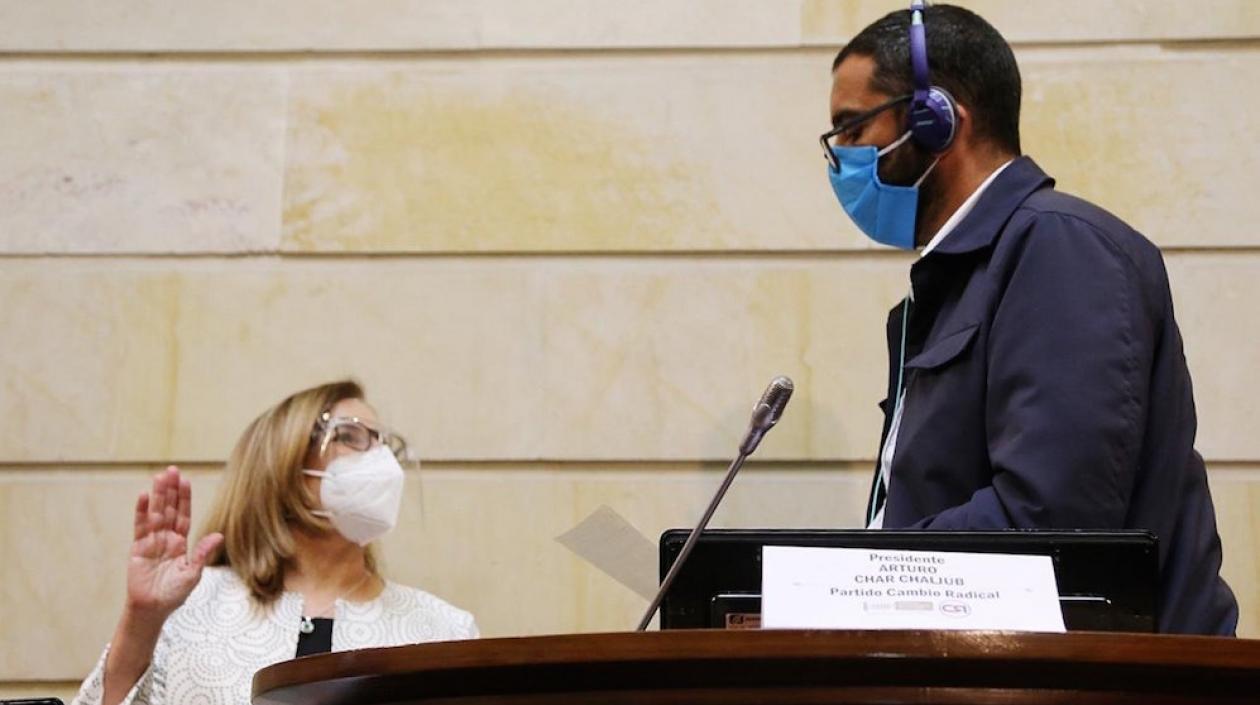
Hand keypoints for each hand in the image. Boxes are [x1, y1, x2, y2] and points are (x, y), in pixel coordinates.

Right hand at [124, 466, 222, 621]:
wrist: (153, 609)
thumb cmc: (174, 594)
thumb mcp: (193, 573)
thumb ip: (202, 553)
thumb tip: (219, 535)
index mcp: (181, 542)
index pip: (184, 515)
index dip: (184, 498)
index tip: (186, 480)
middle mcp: (166, 538)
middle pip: (169, 509)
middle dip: (171, 490)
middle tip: (172, 470)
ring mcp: (152, 541)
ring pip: (156, 513)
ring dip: (158, 495)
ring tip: (159, 477)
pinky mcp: (138, 548)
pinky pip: (140, 527)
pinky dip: (142, 511)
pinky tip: (144, 496)